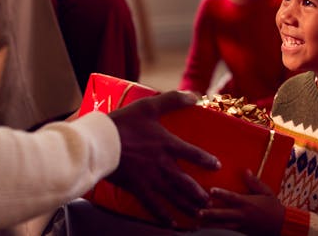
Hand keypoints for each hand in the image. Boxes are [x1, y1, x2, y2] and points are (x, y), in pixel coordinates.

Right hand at [107, 91, 220, 225]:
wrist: (100, 143)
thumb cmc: (123, 123)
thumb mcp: (149, 106)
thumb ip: (172, 100)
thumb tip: (195, 96)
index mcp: (166, 144)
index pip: (192, 153)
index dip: (206, 160)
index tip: (217, 166)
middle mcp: (162, 164)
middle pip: (186, 182)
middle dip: (199, 192)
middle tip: (210, 201)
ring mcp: (150, 179)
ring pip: (174, 196)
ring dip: (188, 206)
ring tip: (200, 215)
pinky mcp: (137, 188)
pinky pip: (154, 206)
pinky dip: (164, 216)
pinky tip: (172, 224)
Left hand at [200, 169, 283, 234]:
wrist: (282, 225)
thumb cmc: (274, 207)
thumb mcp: (267, 192)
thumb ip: (255, 182)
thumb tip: (245, 170)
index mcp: (248, 203)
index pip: (232, 198)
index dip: (221, 194)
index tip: (211, 190)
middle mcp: (243, 214)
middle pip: (224, 214)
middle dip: (211, 213)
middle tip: (198, 212)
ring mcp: (241, 224)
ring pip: (223, 225)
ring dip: (210, 224)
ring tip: (198, 223)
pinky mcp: (241, 231)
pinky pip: (227, 230)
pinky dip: (216, 230)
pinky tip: (207, 229)